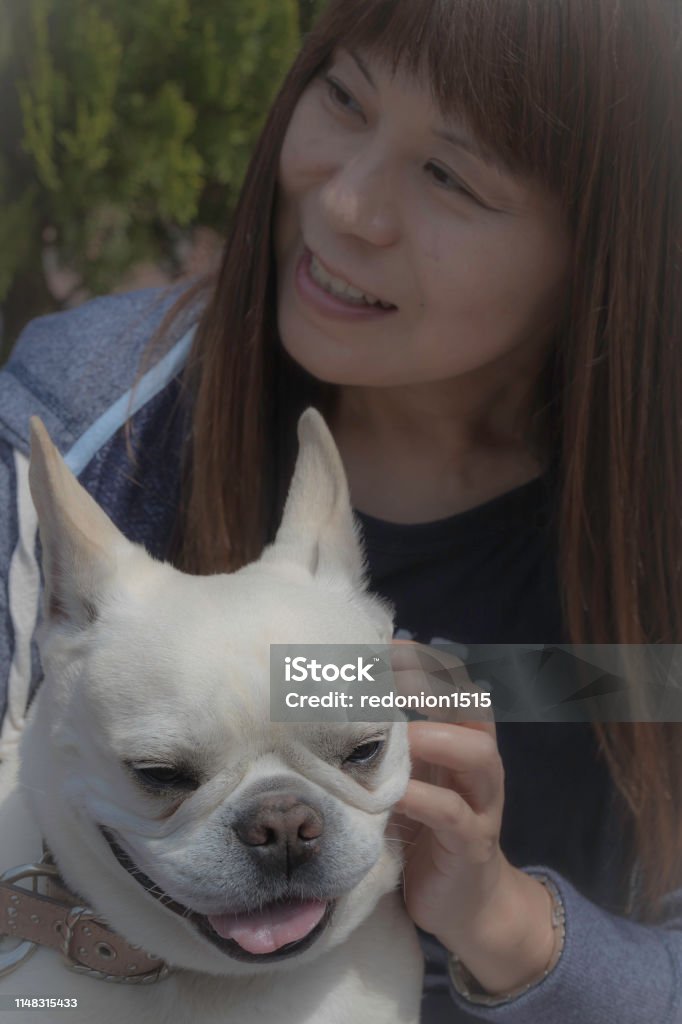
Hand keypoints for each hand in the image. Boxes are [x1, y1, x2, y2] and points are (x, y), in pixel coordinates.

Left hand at [388, 642, 555, 994]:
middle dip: (434, 686)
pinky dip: (424, 799)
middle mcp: (479, 765)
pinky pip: (454, 814)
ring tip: (402, 734)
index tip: (385, 644)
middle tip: (391, 676)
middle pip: (474, 707)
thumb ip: (390, 745)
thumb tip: (336, 700)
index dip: (425, 661)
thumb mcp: (408, 779)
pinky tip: (395, 795)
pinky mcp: (471, 844)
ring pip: (478, 755)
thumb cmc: (425, 831)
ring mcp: (482, 803)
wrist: (464, 905)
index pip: (455, 684)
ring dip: (437, 737)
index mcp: (462, 741)